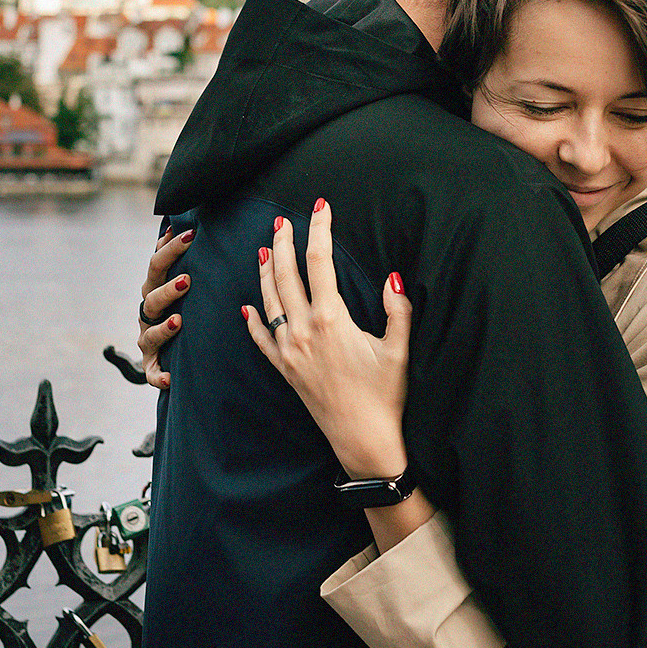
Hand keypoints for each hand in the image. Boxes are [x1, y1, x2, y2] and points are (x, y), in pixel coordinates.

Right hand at [137, 226, 194, 389]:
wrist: (171, 350)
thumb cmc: (183, 307)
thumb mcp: (182, 282)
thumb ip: (184, 257)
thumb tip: (189, 219)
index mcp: (154, 288)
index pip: (157, 264)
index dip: (170, 249)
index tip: (190, 234)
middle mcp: (148, 312)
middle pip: (152, 296)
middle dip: (168, 288)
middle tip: (188, 280)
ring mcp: (147, 339)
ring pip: (150, 333)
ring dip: (163, 327)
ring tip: (178, 321)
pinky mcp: (151, 365)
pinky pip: (151, 373)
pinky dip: (159, 375)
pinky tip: (170, 377)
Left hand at [243, 200, 411, 480]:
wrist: (362, 440)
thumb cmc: (385, 396)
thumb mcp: (398, 349)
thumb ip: (397, 309)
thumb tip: (391, 276)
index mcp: (332, 319)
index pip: (320, 262)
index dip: (320, 230)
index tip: (321, 207)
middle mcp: (303, 330)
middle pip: (286, 274)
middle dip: (283, 243)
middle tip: (281, 220)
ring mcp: (289, 350)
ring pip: (269, 301)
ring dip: (266, 273)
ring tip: (265, 250)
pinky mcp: (283, 369)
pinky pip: (261, 339)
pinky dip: (253, 320)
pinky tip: (248, 307)